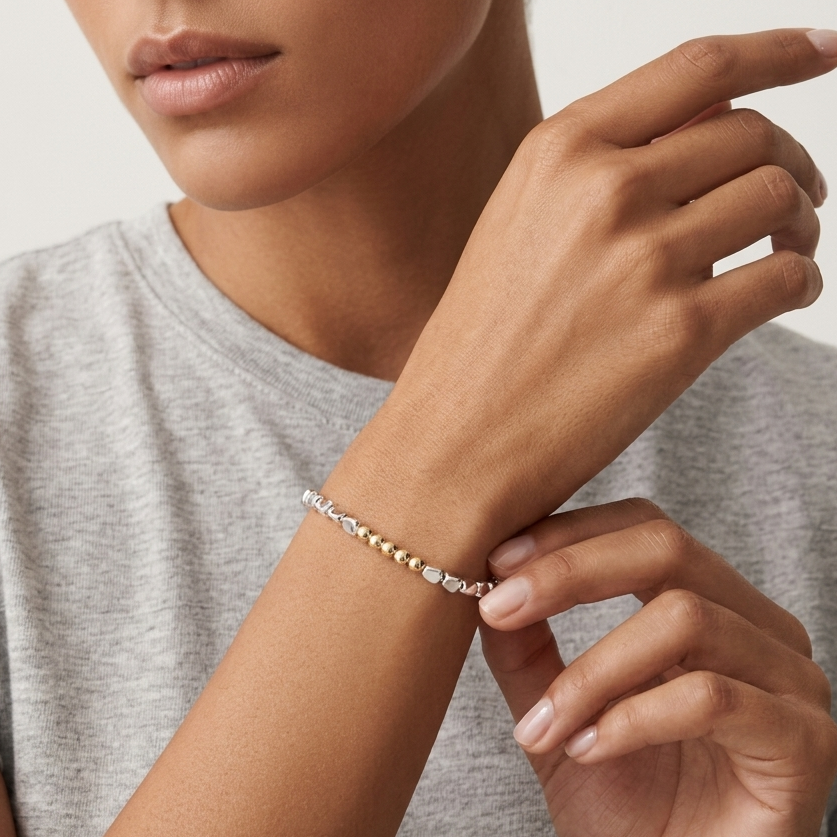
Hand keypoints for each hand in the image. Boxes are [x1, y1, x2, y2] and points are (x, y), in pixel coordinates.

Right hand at [356, 29, 835, 564]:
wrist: (453, 441)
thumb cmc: (482, 341)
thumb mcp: (522, 226)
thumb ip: (605, 168)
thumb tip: (713, 121)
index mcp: (559, 150)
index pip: (699, 67)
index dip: (779, 51)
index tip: (823, 50)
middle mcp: (604, 189)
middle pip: (752, 135)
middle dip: (792, 164)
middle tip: (796, 199)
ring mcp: (644, 258)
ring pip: (780, 199)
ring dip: (801, 224)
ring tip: (785, 252)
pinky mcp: (680, 331)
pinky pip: (789, 277)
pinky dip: (801, 283)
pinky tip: (779, 297)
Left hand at [478, 499, 836, 836]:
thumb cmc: (627, 805)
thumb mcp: (559, 712)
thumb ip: (528, 648)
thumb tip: (488, 582)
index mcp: (710, 605)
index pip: (643, 529)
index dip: (568, 535)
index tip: (496, 560)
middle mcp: (758, 627)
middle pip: (667, 548)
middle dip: (570, 571)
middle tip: (499, 606)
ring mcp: (790, 680)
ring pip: (684, 618)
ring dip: (591, 671)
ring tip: (541, 724)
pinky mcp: (805, 742)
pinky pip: (712, 697)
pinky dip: (632, 719)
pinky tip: (588, 749)